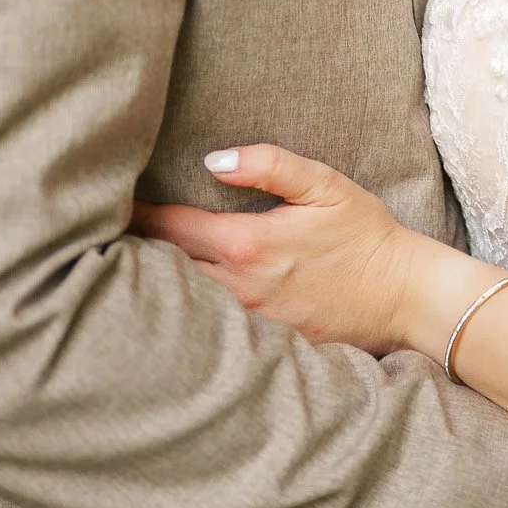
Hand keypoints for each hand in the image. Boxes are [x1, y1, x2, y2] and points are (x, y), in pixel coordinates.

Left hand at [132, 145, 414, 353]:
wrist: (404, 297)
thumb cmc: (366, 235)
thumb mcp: (325, 185)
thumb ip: (268, 164)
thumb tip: (211, 161)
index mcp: (247, 243)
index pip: (168, 228)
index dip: (135, 215)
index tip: (108, 204)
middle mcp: (239, 288)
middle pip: (161, 272)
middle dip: (133, 254)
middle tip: (102, 237)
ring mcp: (248, 324)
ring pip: (180, 305)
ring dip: (154, 288)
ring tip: (125, 271)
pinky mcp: (263, 346)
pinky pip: (211, 331)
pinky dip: (187, 316)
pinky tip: (174, 309)